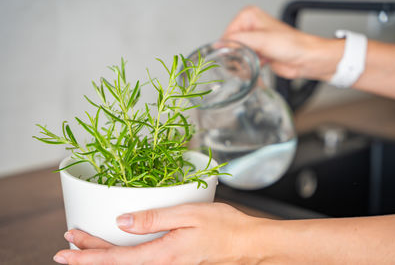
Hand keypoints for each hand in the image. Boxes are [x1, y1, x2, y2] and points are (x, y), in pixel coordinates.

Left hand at [53, 203, 273, 264]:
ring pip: (126, 261)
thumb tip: (121, 221)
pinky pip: (139, 258)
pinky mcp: (173, 259)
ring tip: (83, 244)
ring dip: (102, 253)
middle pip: (117, 262)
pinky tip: (116, 244)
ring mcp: (167, 263)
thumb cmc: (223, 227)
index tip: (66, 250)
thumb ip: (153, 219)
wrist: (247, 244)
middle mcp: (161, 264)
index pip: (115, 259)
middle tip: (67, 242)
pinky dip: (120, 252)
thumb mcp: (188, 215)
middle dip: (89, 253)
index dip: (88, 255)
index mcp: (162, 254)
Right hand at [222, 6, 342, 80]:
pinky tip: (256, 68)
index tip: (236, 56)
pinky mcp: (257, 53)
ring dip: (242, 63)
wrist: (305, 59)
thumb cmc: (292, 44)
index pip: (227, 34)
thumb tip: (220, 44)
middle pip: (230, 45)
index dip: (229, 47)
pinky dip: (247, 68)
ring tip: (254, 64)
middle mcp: (250, 27)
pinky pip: (243, 62)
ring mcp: (253, 41)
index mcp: (249, 16)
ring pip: (236, 55)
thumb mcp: (261, 40)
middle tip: (246, 61)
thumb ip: (238, 41)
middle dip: (236, 56)